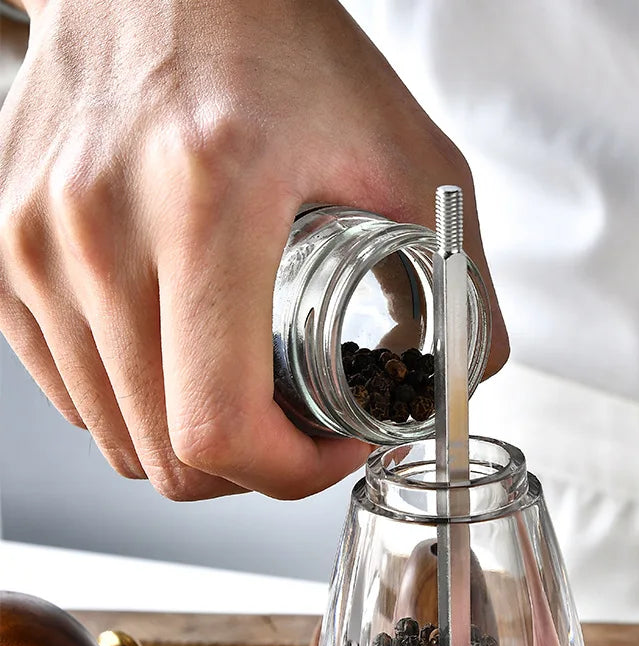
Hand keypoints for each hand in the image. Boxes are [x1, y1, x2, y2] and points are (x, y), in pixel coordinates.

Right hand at [0, 0, 507, 500]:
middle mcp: (98, 228)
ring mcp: (35, 243)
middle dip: (250, 467)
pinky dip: (135, 403)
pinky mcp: (6, 252)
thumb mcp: (405, 154)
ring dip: (190, 440)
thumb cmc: (283, 49)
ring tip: (244, 389)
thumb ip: (460, 280)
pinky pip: (71, 388)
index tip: (331, 449)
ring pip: (113, 434)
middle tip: (298, 429)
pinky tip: (182, 358)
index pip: (220, 425)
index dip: (287, 473)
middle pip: (164, 453)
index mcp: (207, 201)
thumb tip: (463, 378)